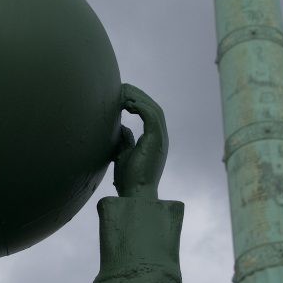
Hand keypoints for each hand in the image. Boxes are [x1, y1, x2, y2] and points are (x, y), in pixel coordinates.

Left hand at [113, 84, 167, 198]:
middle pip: (153, 107)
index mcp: (154, 140)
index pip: (150, 113)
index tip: (122, 96)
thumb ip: (126, 140)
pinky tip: (128, 103)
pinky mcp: (157, 141)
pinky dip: (141, 106)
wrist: (136, 195)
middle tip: (121, 87)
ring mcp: (161, 139)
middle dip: (138, 95)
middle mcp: (160, 137)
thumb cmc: (129, 180)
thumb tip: (122, 126)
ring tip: (122, 91)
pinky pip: (152, 116)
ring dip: (138, 97)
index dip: (138, 101)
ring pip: (153, 109)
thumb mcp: (125, 154)